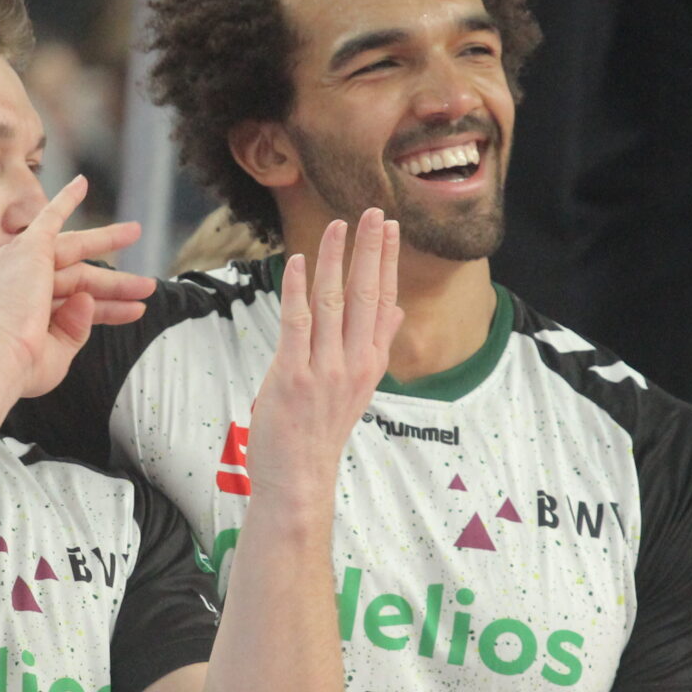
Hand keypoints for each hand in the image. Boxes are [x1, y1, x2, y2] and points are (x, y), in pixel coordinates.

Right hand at [0, 176, 156, 398]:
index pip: (72, 302)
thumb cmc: (21, 366)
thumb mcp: (57, 352)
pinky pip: (49, 218)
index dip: (105, 308)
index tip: (133, 312)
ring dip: (106, 240)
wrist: (0, 357)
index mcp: (21, 310)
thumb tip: (89, 302)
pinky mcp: (31, 249)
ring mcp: (23, 263)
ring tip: (137, 231)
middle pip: (78, 276)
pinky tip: (82, 183)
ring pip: (75, 250)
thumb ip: (75, 329)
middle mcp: (19, 282)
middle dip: (112, 280)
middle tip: (144, 281)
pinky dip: (65, 200)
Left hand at [245, 211, 402, 498]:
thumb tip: (398, 308)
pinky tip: (301, 262)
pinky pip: (296, 324)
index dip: (388, 262)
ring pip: (334, 304)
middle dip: (371, 251)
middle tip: (374, 211)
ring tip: (339, 226)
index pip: (385, 301)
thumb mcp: (358, 387)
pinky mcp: (293, 377)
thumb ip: (376, 344)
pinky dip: (299, 290)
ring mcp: (325, 371)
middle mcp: (354, 364)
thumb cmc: (321, 431)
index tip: (391, 227)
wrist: (300, 479)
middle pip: (366, 296)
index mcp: (371, 363)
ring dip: (336, 260)